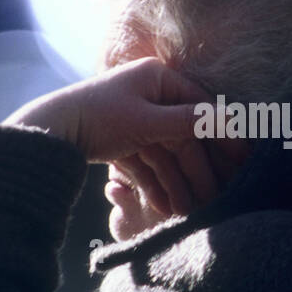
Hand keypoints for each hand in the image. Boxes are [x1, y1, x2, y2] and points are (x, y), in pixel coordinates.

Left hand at [5, 57, 248, 217]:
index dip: (223, 135)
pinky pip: (145, 162)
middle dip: (196, 171)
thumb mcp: (149, 121)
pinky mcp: (120, 139)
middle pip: (182, 137)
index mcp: (157, 79)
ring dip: (176, 183)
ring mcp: (133, 117)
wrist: (49, 132)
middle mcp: (148, 94)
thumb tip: (230, 119)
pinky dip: (154, 183)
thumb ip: (190, 123)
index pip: (200, 108)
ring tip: (186, 212)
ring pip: (164, 154)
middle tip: (213, 198)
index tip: (242, 161)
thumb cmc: (99, 117)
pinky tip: (163, 206)